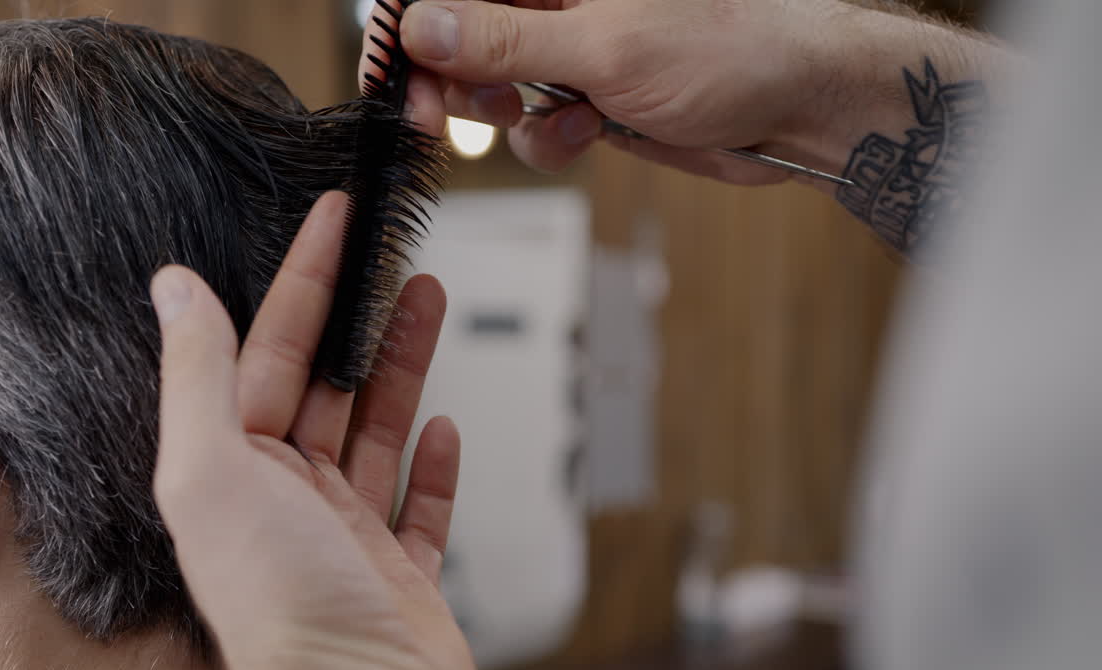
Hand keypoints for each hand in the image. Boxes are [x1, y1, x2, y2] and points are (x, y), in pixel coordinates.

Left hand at [150, 192, 479, 669]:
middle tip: (391, 252)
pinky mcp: (401, 577)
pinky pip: (418, 509)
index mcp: (239, 470)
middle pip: (330, 384)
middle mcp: (290, 500)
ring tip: (427, 302)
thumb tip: (175, 287)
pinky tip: (441, 428)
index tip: (332, 220)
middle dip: (360, 314)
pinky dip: (430, 466)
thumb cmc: (282, 606)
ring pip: (377, 432)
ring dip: (400, 366)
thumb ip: (197, 377)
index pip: (273, 350)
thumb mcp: (215, 471)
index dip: (305, 278)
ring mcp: (349, 539)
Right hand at [364, 0, 860, 182]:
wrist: (797, 107)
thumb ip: (506, 37)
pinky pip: (533, 125)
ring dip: (506, 113)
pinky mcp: (587, 95)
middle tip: (434, 111)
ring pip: (491, 85)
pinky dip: (550, 140)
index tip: (389, 64)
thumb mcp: (604, 46)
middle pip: (458, 32)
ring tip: (552, 113)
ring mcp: (570, 47)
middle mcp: (556, 0)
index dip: (411, 21)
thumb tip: (422, 22)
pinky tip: (591, 130)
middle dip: (447, 75)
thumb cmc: (731, 50)